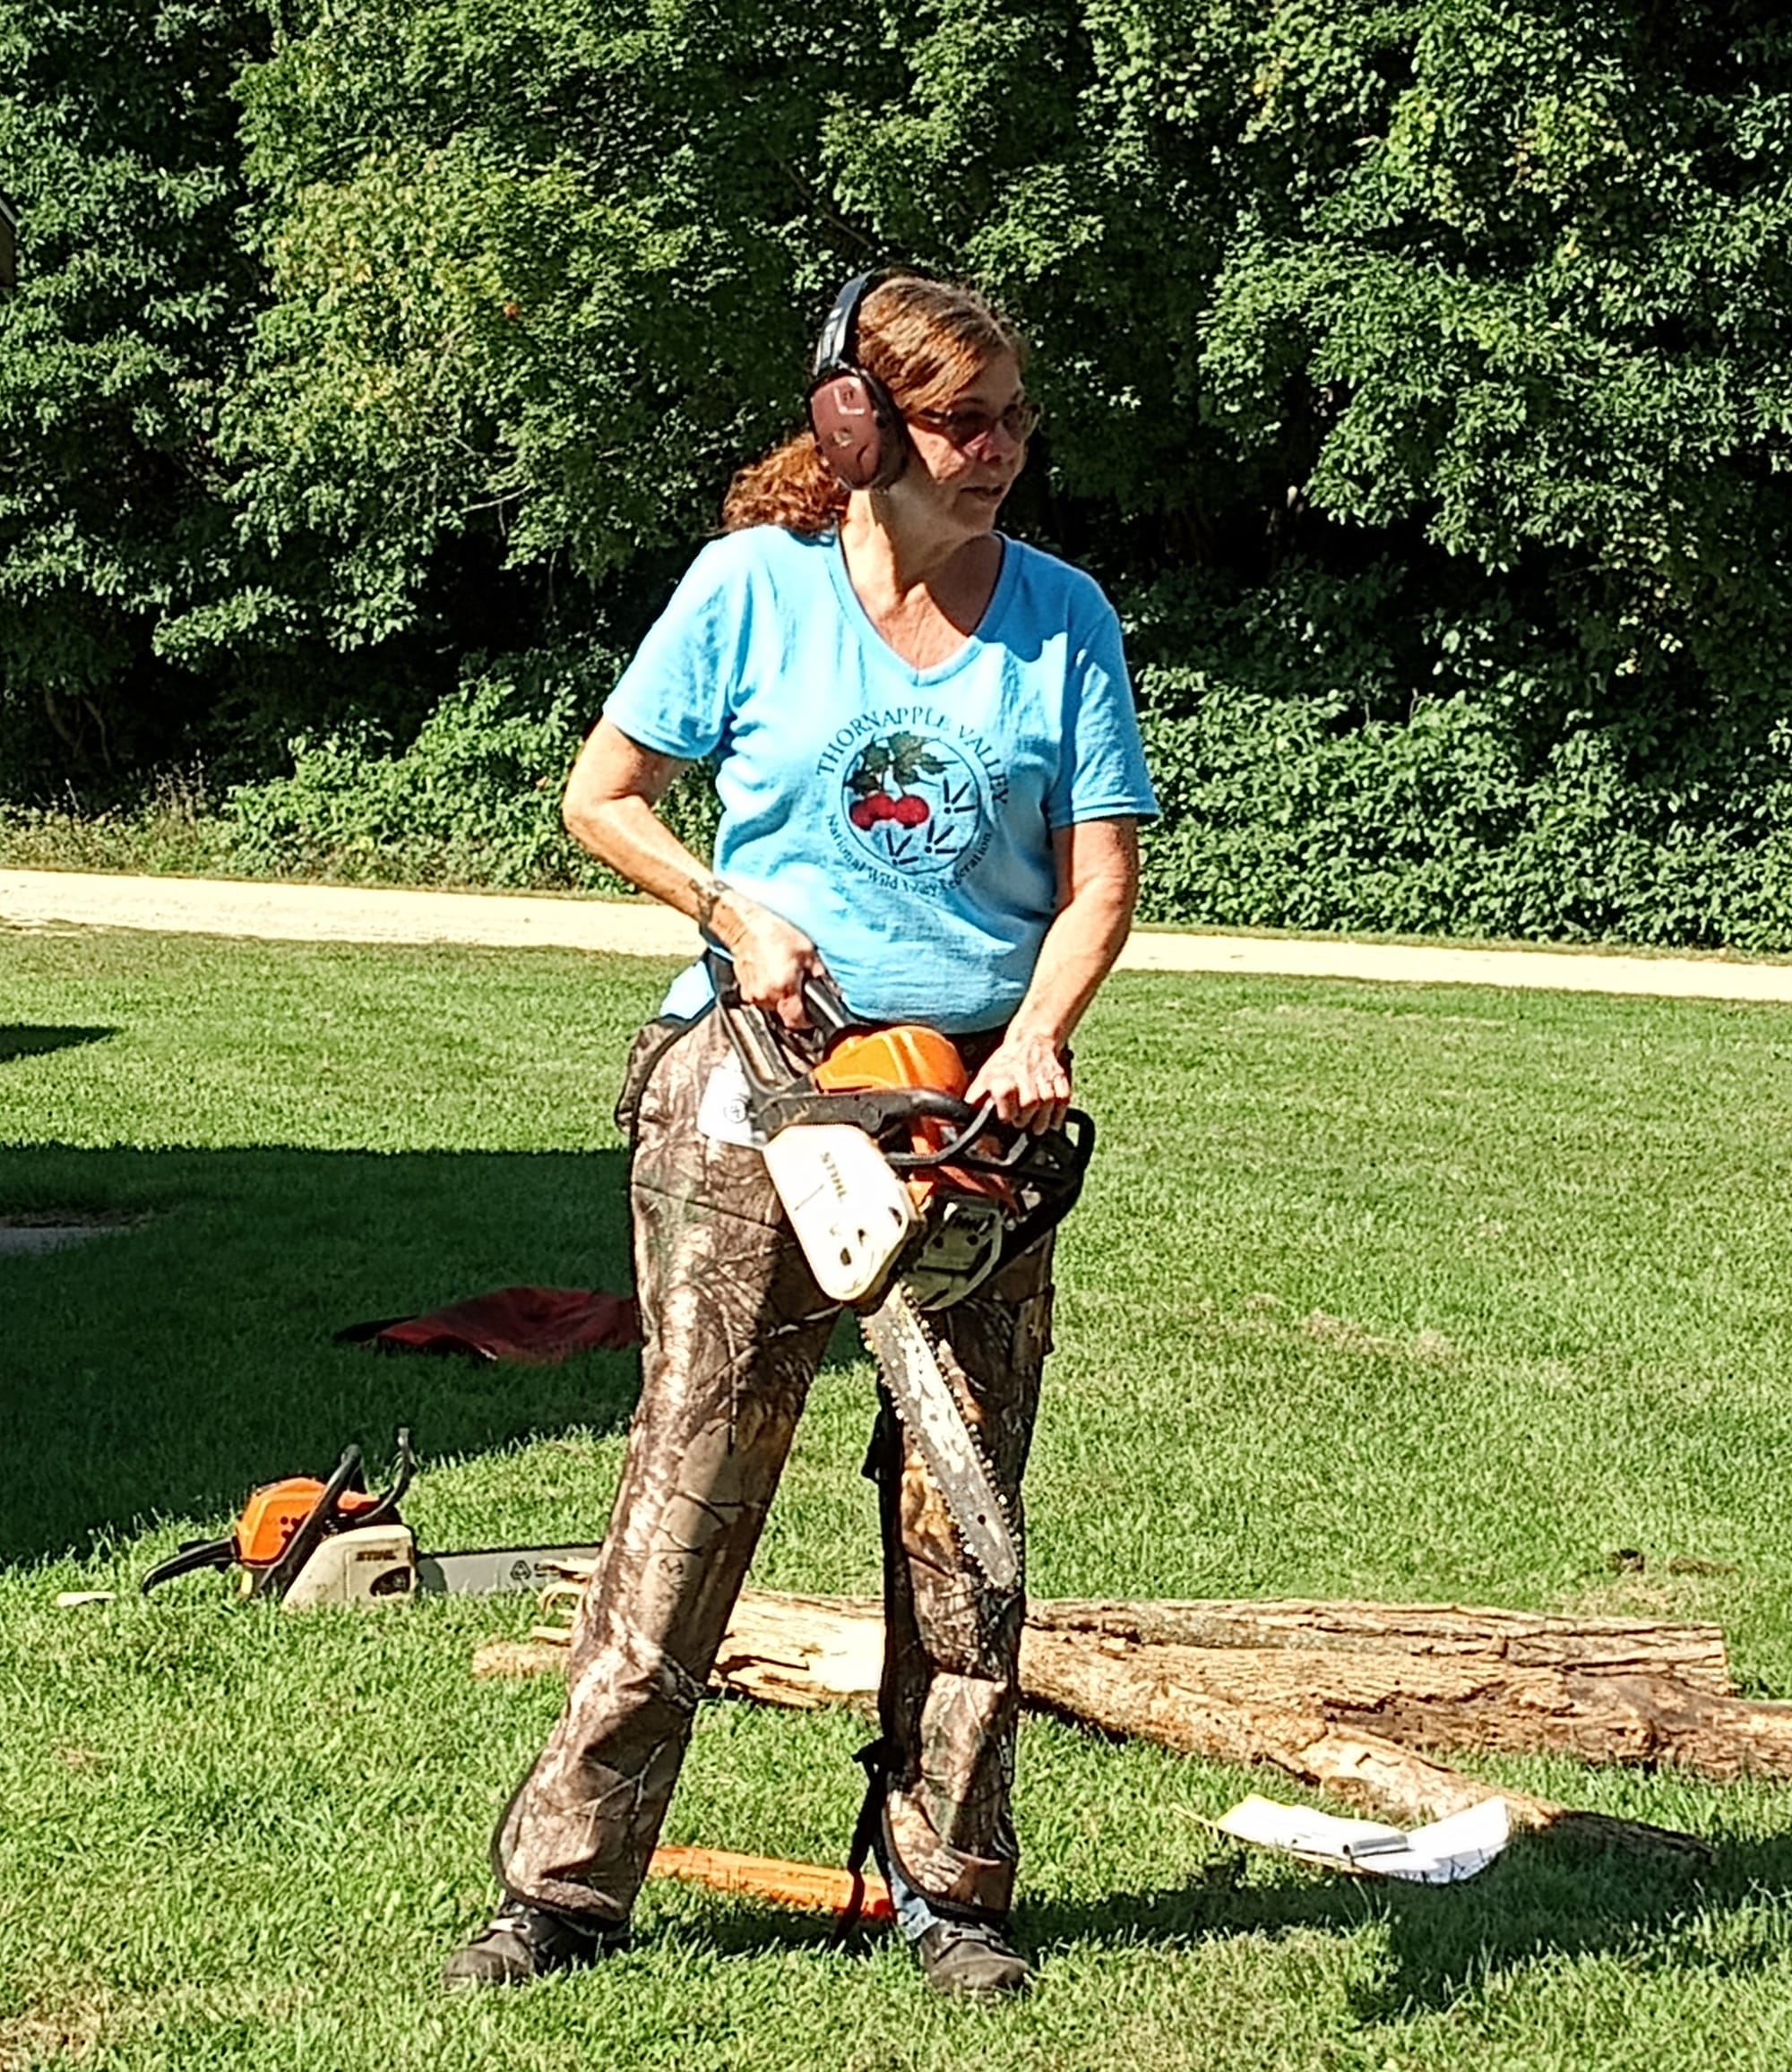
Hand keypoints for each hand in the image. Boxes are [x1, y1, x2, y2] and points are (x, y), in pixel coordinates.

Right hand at [729, 906, 825, 1029]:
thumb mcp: (808, 952)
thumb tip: (829, 991)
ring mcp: (752, 996)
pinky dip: (769, 993)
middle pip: (785, 1016)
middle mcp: (766, 997)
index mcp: (784, 989)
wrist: (746, 927)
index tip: (811, 1015)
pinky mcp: (744, 991)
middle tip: (798, 987)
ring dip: (781, 1000)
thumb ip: (820, 976)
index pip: (797, 1023)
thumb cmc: (775, 935)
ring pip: (773, 1009)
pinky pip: (761, 1000)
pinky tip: (771, 977)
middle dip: (794, 1006)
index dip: (807, 1021)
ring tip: (784, 979)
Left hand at [966, 1030, 1071, 1133]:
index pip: (1006, 1097)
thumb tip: (963, 1116)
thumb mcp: (984, 1076)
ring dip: (1041, 1120)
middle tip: (1020, 1122)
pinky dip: (1058, 1114)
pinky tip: (1051, 1121)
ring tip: (1034, 1126)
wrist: (1031, 1040)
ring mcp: (1044, 1078)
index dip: (1006, 1113)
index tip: (1006, 1119)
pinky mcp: (1060, 1078)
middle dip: (1024, 1120)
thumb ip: (975, 1097)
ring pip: (1046, 1105)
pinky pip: (1063, 1100)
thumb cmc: (1006, 1062)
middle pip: (1029, 1106)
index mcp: (1003, 1076)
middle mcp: (1024, 1076)